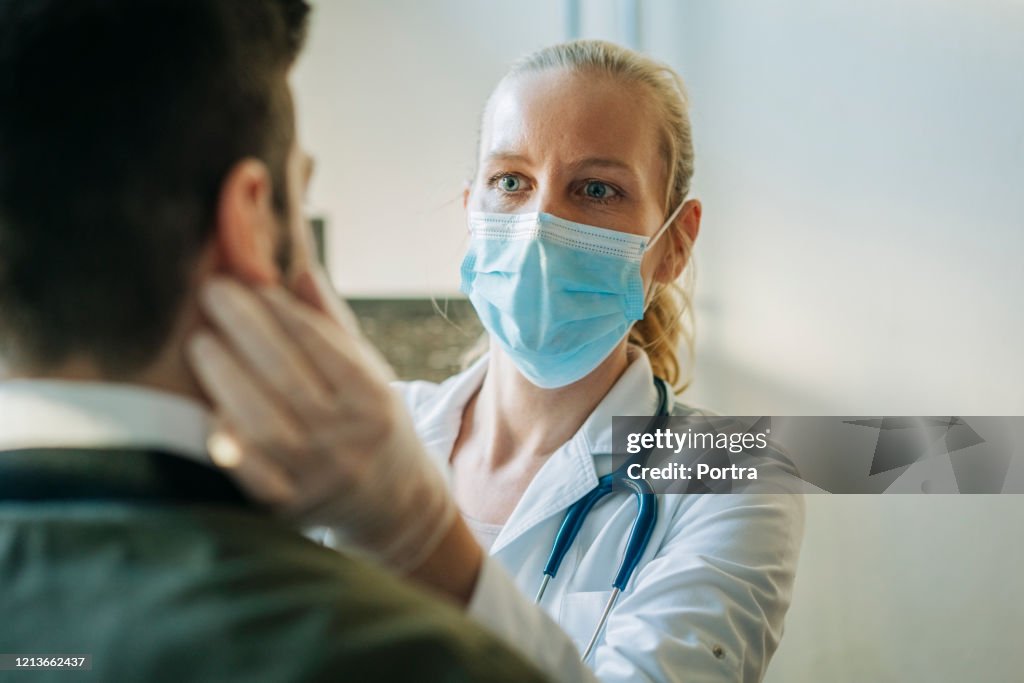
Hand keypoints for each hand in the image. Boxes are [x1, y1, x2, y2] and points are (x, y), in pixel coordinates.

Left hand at [186, 270, 456, 572]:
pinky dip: (227, 440)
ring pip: (264, 424)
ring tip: (201, 342)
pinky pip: (249, 473)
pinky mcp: (288, 508)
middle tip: (212, 291)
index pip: (323, 346)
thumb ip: (329, 322)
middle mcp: (348, 439)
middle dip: (246, 328)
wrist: (393, 503)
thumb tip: (294, 266)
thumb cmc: (370, 421)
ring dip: (226, 378)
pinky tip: (207, 407)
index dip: (282, 310)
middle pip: (288, 377)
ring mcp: (317, 476)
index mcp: (372, 399)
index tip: (249, 279)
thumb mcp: (368, 371)